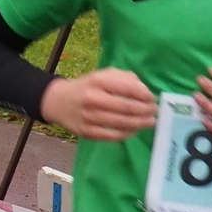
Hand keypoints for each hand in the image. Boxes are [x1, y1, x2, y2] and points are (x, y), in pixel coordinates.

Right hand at [41, 68, 156, 139]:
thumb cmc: (86, 87)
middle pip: (126, 107)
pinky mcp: (86, 132)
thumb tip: (144, 91)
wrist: (57, 102)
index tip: (153, 99)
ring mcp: (88, 117)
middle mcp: (92, 98)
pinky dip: (126, 134)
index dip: (144, 95)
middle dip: (145, 110)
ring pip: (121, 123)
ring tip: (150, 122)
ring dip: (140, 124)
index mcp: (97, 81)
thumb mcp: (102, 75)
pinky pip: (112, 136)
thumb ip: (124, 78)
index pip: (127, 88)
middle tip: (155, 112)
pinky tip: (134, 130)